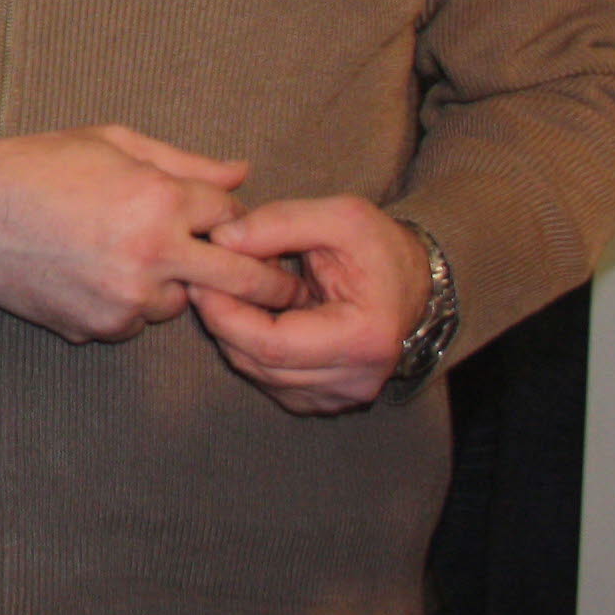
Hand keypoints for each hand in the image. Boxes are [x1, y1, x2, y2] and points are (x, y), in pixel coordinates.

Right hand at [0, 126, 304, 341]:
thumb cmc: (38, 166)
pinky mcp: (102, 327)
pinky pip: (138, 320)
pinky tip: (97, 273)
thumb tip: (243, 174)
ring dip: (176, 285)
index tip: (232, 220)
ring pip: (184, 302)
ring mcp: (128, 298)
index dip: (232, 212)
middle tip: (285, 283)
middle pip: (241, 278)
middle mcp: (153, 255)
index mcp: (159, 201)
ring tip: (134, 256)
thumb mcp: (112, 143)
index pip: (233, 214)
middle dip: (269, 279)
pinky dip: (131, 303)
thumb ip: (185, 163)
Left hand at [189, 196, 426, 412]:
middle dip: (222, 321)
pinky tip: (254, 315)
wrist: (412, 280)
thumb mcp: (340, 216)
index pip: (272, 343)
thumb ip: (280, 222)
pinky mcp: (325, 398)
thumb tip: (222, 239)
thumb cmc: (380, 247)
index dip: (226, 313)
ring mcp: (341, 395)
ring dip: (233, 334)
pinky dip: (251, 348)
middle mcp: (356, 379)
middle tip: (202, 281)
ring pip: (259, 374)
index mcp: (365, 338)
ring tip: (232, 291)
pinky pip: (270, 379)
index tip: (201, 279)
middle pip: (261, 363)